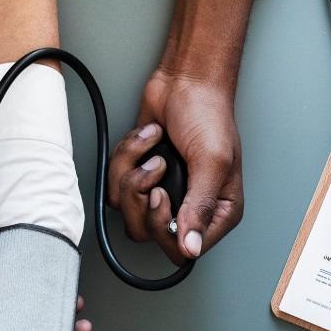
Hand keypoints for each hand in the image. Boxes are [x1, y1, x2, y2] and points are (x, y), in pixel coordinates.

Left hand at [106, 68, 243, 263]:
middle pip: (146, 232)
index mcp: (216, 212)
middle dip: (141, 196)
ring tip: (154, 146)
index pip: (182, 250)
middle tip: (156, 167)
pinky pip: (114, 182)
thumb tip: (190, 249)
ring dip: (132, 169)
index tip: (162, 195)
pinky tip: (147, 137)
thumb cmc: (208, 115)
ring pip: (126, 208)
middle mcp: (188, 206)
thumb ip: (200, 208)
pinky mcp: (138, 173)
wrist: (185, 81)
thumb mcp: (212, 162)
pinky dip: (126, 155)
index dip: (163, 228)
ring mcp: (160, 190)